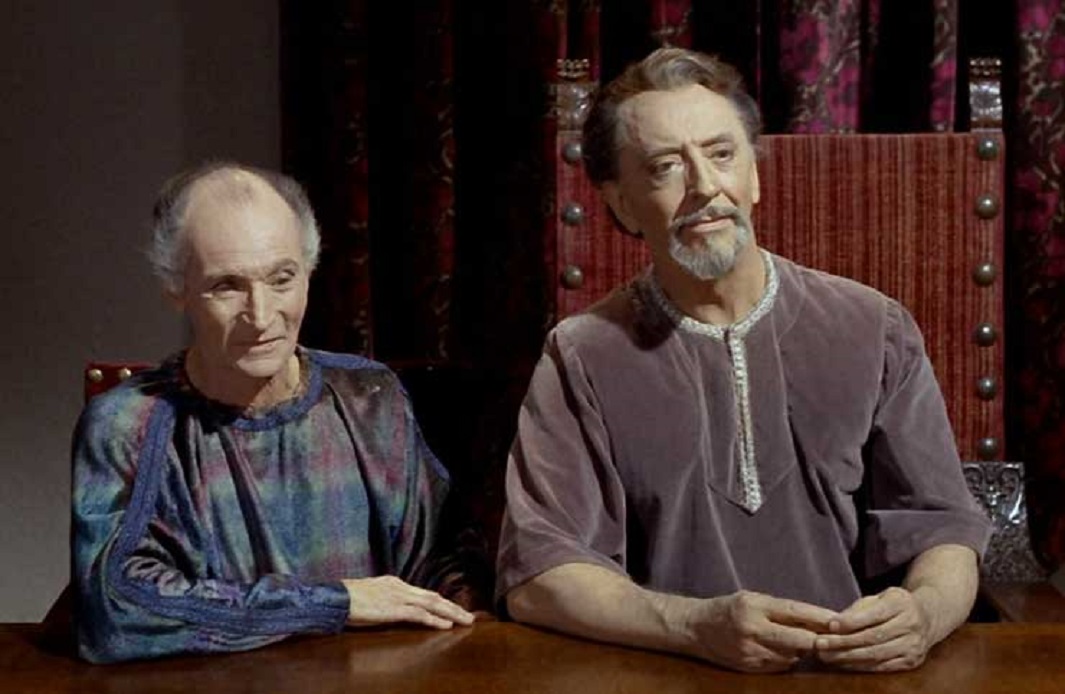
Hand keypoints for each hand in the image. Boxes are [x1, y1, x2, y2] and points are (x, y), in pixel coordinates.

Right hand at [341, 576, 475, 629]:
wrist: (335, 598)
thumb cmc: (347, 600)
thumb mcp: (370, 596)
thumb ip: (384, 600)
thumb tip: (391, 608)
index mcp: (394, 583)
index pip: (423, 593)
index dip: (440, 602)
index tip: (452, 609)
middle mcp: (400, 587)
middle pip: (433, 596)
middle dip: (453, 607)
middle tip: (469, 616)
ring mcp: (398, 597)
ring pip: (432, 604)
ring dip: (451, 613)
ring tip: (465, 621)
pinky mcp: (394, 609)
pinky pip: (419, 614)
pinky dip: (435, 620)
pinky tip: (446, 626)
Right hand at [683, 590, 836, 672]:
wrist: (695, 628)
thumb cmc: (727, 609)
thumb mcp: (752, 599)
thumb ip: (780, 609)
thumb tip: (816, 619)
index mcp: (753, 607)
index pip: (794, 612)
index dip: (819, 617)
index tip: (839, 619)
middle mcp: (752, 630)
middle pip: (798, 640)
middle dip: (817, 639)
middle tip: (831, 637)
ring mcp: (750, 652)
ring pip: (792, 656)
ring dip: (801, 650)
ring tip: (801, 640)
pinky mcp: (749, 668)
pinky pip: (780, 666)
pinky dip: (786, 659)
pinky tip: (782, 650)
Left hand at [814, 586, 932, 671]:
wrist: (928, 617)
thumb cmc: (893, 605)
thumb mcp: (878, 598)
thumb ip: (857, 609)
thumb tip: (834, 624)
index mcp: (901, 602)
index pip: (874, 614)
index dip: (851, 621)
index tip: (830, 625)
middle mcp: (911, 624)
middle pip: (873, 637)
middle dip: (843, 642)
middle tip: (820, 644)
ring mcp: (914, 645)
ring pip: (876, 654)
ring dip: (847, 657)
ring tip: (826, 656)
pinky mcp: (912, 661)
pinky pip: (882, 666)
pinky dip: (860, 665)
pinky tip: (843, 663)